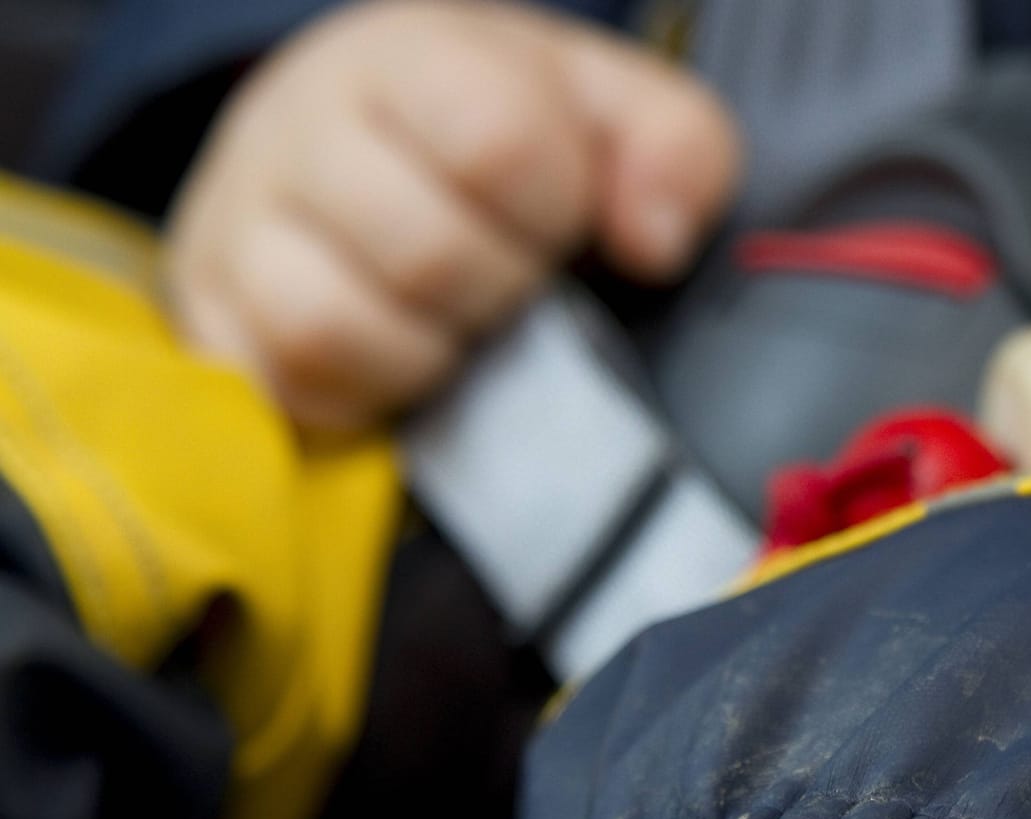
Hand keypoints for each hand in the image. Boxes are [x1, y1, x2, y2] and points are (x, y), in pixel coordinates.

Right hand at [165, 0, 739, 431]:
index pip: (500, 143)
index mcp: (411, 58)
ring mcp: (236, 226)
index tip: (561, 215)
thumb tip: (656, 244)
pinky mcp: (207, 321)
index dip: (556, 207)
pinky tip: (394, 363)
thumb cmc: (507, 137)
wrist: (363, 148)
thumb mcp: (616, 115)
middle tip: (512, 280)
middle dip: (500, 291)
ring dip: (425, 355)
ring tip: (454, 327)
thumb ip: (676, 152)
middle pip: (425, 254)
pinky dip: (356, 400)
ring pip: (332, 330)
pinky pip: (280, 391)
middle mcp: (298, 127)